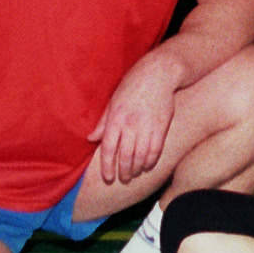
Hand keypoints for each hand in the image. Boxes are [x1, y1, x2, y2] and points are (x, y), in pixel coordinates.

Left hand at [85, 53, 182, 186]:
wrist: (159, 73)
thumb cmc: (133, 85)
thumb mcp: (113, 100)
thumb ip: (103, 122)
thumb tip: (91, 138)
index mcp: (116, 118)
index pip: (109, 148)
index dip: (107, 166)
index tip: (108, 177)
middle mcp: (131, 124)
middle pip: (125, 156)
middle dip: (123, 171)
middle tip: (122, 179)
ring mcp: (147, 126)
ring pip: (141, 156)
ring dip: (137, 168)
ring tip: (134, 174)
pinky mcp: (162, 126)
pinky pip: (156, 149)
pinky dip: (151, 160)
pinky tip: (148, 165)